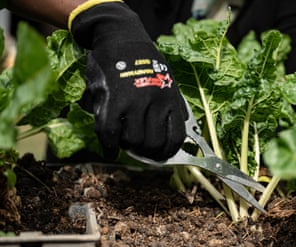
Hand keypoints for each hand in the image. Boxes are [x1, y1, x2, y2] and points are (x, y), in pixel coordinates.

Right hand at [70, 0, 185, 159]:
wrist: (120, 37)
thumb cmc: (144, 61)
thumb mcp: (167, 79)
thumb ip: (174, 104)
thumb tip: (180, 124)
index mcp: (171, 99)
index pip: (176, 137)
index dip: (168, 152)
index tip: (160, 155)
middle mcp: (156, 102)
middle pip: (155, 144)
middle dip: (147, 152)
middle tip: (140, 149)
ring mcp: (134, 102)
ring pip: (135, 141)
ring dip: (129, 147)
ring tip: (125, 141)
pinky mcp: (112, 100)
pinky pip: (111, 133)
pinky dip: (110, 146)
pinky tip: (110, 148)